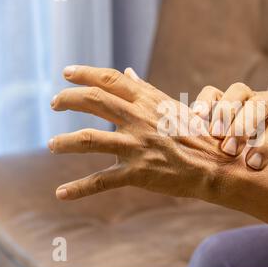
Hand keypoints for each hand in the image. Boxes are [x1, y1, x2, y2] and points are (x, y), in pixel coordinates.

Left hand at [49, 66, 231, 200]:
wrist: (215, 166)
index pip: (111, 79)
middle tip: (54, 103)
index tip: (67, 72)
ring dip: (64, 142)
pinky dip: (78, 188)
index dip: (85, 73)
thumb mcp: (171, 108)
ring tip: (52, 145)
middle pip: (94, 100)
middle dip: (68, 99)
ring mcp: (137, 146)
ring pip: (88, 139)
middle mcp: (140, 119)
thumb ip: (145, 90)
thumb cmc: (195, 136)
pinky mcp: (137, 172)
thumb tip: (128, 72)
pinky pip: (101, 181)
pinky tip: (61, 194)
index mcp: (149, 102)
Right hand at [192, 83, 267, 169]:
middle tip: (230, 150)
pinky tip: (195, 119)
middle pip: (259, 104)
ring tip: (213, 135)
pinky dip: (204, 103)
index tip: (253, 164)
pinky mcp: (224, 96)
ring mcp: (246, 95)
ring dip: (224, 113)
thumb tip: (261, 190)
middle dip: (244, 127)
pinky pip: (212, 92)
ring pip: (237, 92)